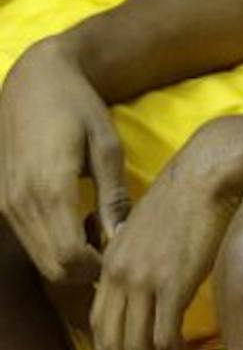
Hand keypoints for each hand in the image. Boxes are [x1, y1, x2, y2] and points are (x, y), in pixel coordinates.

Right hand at [0, 38, 130, 284]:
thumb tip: (122, 238)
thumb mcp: (107, 147)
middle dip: (86, 268)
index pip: (70, 258)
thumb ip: (113, 196)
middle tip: (114, 240)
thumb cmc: (78, 108)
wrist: (33, 82)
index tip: (123, 251)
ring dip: (69, 256)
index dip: (99, 266)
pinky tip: (75, 217)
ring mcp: (4, 204)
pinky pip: (27, 239)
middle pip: (53, 267)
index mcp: (49, 190)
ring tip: (97, 225)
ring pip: (39, 257)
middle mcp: (18, 203)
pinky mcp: (0, 200)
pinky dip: (52, 243)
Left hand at [89, 123, 242, 349]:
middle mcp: (119, 276)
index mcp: (113, 261)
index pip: (100, 324)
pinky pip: (163, 340)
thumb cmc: (194, 190)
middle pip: (115, 344)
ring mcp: (143, 281)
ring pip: (137, 349)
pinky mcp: (171, 284)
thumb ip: (145, 254)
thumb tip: (155, 277)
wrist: (210, 169)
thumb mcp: (154, 225)